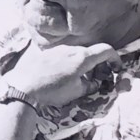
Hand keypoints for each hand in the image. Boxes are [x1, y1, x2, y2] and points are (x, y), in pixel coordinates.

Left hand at [2, 43, 120, 109]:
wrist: (24, 86)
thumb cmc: (53, 90)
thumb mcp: (77, 91)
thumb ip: (90, 85)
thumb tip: (96, 82)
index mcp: (82, 57)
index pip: (105, 50)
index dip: (115, 58)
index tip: (116, 69)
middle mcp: (70, 48)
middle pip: (91, 52)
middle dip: (99, 65)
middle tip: (99, 79)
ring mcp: (57, 49)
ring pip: (77, 54)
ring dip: (84, 64)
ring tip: (80, 80)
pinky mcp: (46, 52)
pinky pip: (64, 55)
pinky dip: (70, 63)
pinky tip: (64, 76)